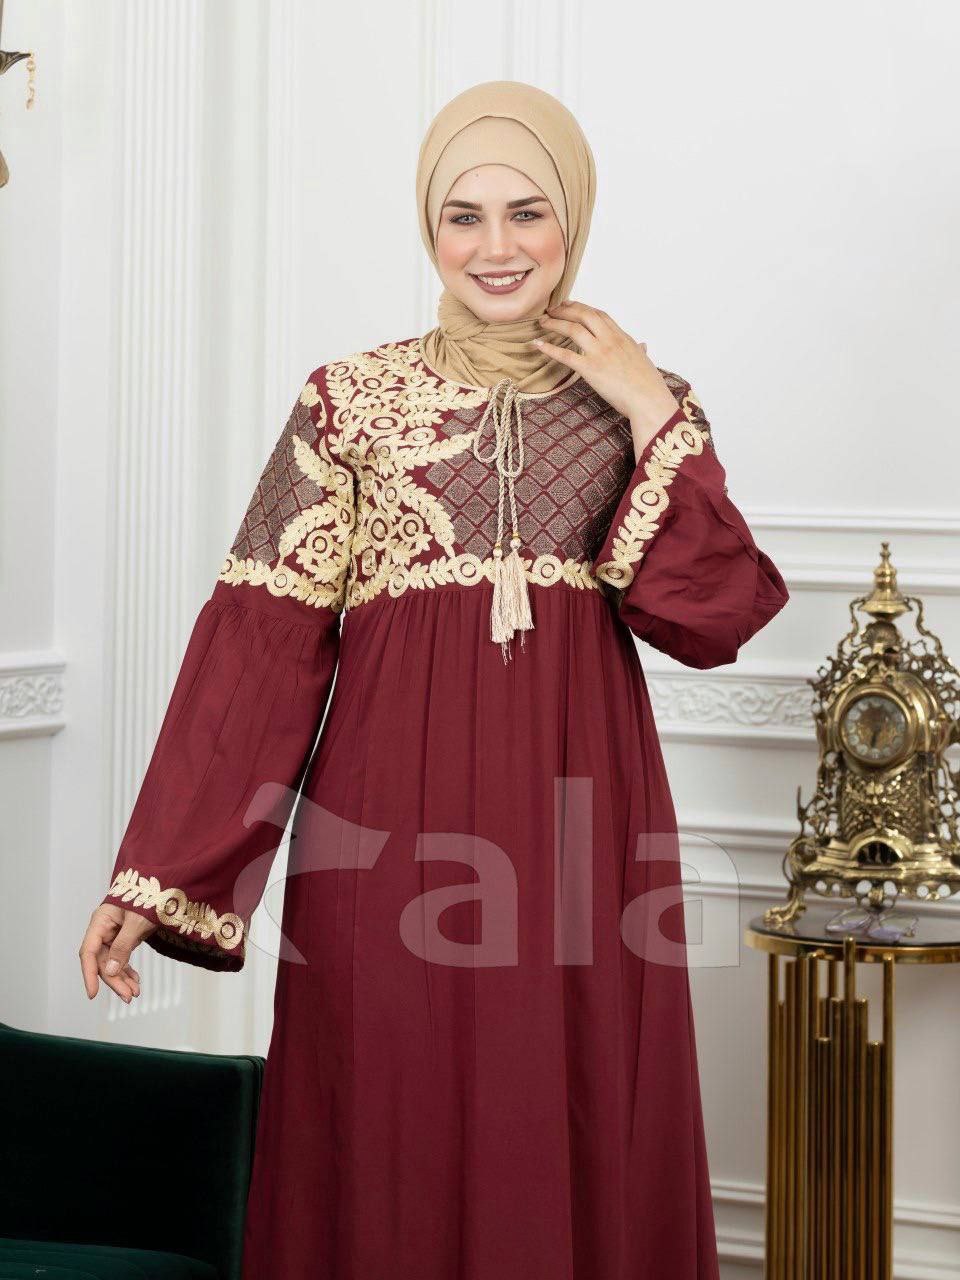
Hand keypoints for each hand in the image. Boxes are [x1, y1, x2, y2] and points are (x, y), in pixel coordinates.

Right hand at [79, 901, 155, 1001]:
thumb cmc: (151, 895)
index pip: (88, 952)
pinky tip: (135, 981)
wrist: (166, 884)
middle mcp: (104, 928)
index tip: (92, 993)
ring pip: (112, 962)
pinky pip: (121, 957)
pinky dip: (127, 970)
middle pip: (101, 960)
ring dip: (122, 978)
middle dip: (114, 980)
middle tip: (128, 996)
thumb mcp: (137, 921)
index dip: (89, 974)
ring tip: (134, 993)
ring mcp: (114, 933)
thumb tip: (109, 970)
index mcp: (101, 920)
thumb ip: (123, 945)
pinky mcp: (124, 937)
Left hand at [532, 301, 680, 453]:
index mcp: (622, 337)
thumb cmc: (649, 384)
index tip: (570, 305)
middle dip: (565, 309)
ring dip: (555, 322)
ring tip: (543, 321)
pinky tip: (537, 344)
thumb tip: (643, 345)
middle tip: (552, 309)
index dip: (582, 307)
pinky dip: (549, 348)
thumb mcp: (645, 361)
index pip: (599, 315)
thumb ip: (640, 350)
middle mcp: (610, 340)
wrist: (648, 399)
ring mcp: (599, 353)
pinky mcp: (590, 369)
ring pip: (573, 329)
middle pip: (584, 315)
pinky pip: (565, 355)